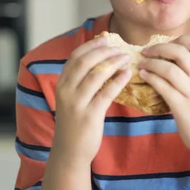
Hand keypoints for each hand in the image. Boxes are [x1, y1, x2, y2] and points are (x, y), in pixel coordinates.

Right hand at [53, 36, 132, 165]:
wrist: (70, 151)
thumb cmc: (75, 121)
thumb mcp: (72, 97)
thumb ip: (82, 79)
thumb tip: (101, 57)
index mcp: (62, 84)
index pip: (75, 56)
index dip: (91, 45)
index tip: (106, 38)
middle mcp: (66, 91)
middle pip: (85, 61)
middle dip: (104, 51)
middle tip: (119, 48)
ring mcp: (77, 103)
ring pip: (96, 74)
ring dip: (113, 62)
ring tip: (126, 58)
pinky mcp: (90, 115)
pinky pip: (106, 93)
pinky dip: (118, 80)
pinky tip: (127, 73)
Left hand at [139, 35, 189, 155]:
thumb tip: (169, 61)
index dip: (180, 38)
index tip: (166, 43)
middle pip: (180, 52)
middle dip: (159, 48)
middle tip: (146, 51)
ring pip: (170, 69)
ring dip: (151, 63)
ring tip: (141, 64)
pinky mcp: (182, 107)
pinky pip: (163, 87)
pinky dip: (150, 78)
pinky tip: (143, 76)